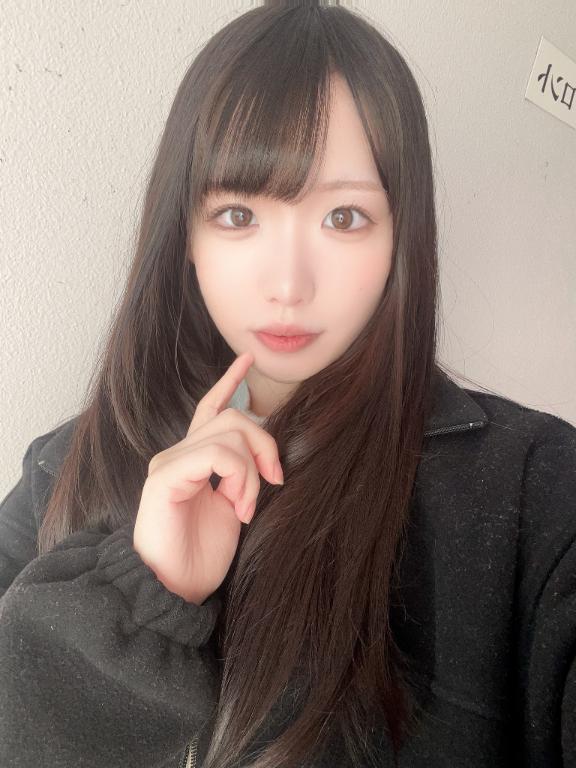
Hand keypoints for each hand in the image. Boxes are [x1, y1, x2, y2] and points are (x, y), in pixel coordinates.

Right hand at [133, 351, 283, 603]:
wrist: (176, 591)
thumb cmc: (204, 555)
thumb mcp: (234, 505)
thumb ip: (243, 474)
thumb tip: (267, 455)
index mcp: (195, 459)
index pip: (211, 408)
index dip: (230, 382)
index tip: (248, 360)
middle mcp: (178, 454)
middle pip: (233, 417)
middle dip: (265, 443)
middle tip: (275, 481)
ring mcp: (169, 463)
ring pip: (229, 433)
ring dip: (252, 470)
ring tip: (247, 505)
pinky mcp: (165, 477)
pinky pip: (217, 454)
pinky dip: (240, 477)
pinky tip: (238, 506)